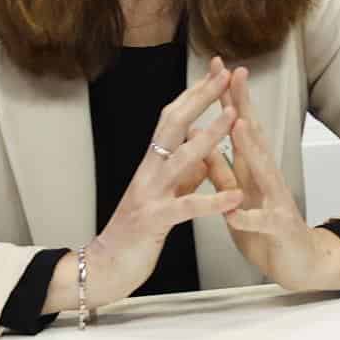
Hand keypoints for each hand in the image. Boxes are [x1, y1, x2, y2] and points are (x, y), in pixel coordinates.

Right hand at [61, 63, 243, 310]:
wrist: (104, 268)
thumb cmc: (136, 232)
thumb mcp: (165, 196)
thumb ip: (184, 175)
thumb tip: (204, 154)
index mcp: (152, 164)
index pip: (173, 118)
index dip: (194, 94)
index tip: (216, 71)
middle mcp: (148, 172)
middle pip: (173, 124)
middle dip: (201, 98)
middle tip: (225, 75)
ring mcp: (149, 195)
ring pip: (180, 158)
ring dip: (209, 136)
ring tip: (234, 117)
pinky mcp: (154, 222)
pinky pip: (186, 208)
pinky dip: (213, 201)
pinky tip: (235, 196)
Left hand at [204, 65, 339, 291]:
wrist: (298, 262)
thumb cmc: (265, 228)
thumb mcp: (238, 194)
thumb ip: (221, 169)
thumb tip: (203, 137)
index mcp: (253, 170)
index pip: (240, 128)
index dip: (229, 99)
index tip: (218, 70)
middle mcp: (267, 178)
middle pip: (255, 137)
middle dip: (244, 107)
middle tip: (234, 76)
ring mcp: (275, 201)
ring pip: (263, 172)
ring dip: (251, 149)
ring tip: (239, 127)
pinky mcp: (277, 229)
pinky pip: (260, 222)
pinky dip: (247, 217)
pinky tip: (234, 213)